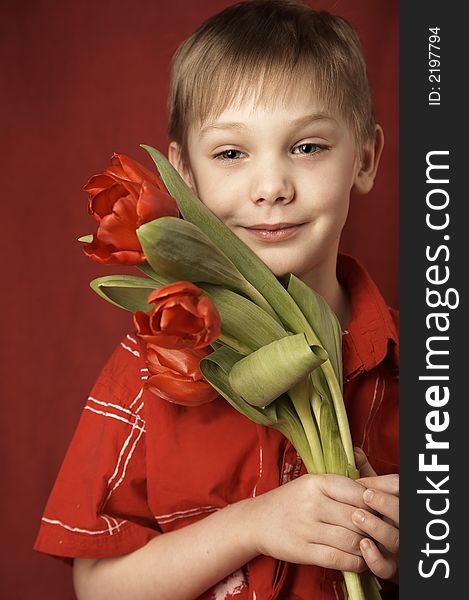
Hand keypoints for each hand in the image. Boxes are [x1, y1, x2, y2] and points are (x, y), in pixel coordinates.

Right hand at [247, 473, 369, 571]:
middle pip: (358, 518)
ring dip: (366, 547)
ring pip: (352, 540)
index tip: (376, 510)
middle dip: (372, 527)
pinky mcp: (304, 551)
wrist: (257, 520)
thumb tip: (372, 497)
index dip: (372, 503)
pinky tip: (358, 560)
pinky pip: (339, 559)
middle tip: (377, 531)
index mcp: (316, 482)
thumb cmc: (289, 501)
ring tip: (370, 546)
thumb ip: (338, 487)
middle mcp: (312, 503)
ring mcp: (307, 528)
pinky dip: (355, 563)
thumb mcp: (310, 484)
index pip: (357, 492)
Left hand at [352, 448, 398, 581]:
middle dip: (385, 503)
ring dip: (377, 527)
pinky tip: (362, 545)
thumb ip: (366, 476)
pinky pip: (386, 567)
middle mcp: (404, 525)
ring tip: (357, 517)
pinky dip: (375, 557)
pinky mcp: (391, 569)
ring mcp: (399, 548)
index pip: (399, 488)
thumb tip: (353, 451)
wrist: (380, 551)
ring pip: (395, 539)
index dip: (382, 484)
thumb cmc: (376, 516)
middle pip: (402, 513)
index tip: (362, 484)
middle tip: (366, 496)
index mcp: (400, 502)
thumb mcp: (374, 494)